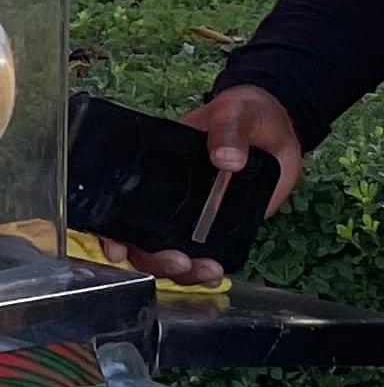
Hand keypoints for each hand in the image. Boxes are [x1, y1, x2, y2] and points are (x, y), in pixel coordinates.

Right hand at [94, 86, 302, 284]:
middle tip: (178, 261)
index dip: (109, 229)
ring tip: (206, 271)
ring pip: (169, 254)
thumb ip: (228, 131)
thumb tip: (227, 159)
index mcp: (155, 168)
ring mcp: (193, 216)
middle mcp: (167, 197)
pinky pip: (203, 256)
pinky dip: (204, 273)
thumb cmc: (243, 113)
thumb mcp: (234, 114)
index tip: (116, 247)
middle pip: (140, 239)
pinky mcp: (222, 229)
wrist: (277, 130)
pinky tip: (215, 273)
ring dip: (181, 272)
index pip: (119, 201)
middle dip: (152, 258)